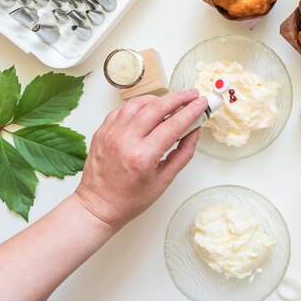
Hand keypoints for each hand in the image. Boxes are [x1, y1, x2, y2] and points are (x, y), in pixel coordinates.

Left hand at [73, 90, 207, 229]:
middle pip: (156, 108)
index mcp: (142, 156)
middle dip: (178, 98)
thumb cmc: (129, 199)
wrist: (98, 206)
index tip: (202, 103)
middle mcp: (125, 141)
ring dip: (158, 99)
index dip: (191, 111)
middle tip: (192, 95)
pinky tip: (149, 107)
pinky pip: (122, 109)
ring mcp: (111, 134)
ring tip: (172, 100)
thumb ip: (183, 153)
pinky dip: (138, 105)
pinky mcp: (102, 131)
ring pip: (138, 104)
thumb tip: (194, 132)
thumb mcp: (164, 180)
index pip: (173, 125)